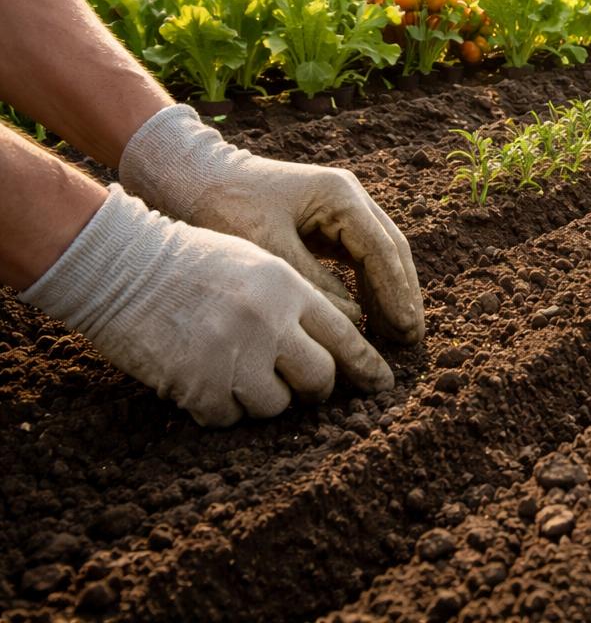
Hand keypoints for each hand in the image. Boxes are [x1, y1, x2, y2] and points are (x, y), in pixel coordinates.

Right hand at [19, 186, 393, 425]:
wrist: (121, 266)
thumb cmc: (190, 261)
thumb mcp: (256, 262)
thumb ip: (297, 300)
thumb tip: (337, 344)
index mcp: (288, 288)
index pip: (345, 335)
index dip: (366, 365)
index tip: (381, 383)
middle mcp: (269, 323)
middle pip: (321, 378)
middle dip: (317, 390)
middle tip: (307, 390)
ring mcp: (234, 356)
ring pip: (277, 405)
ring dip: (266, 399)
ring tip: (242, 376)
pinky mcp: (199, 386)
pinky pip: (230, 418)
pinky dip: (223, 409)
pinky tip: (207, 385)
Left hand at [120, 104, 423, 343]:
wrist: (189, 177)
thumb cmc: (222, 207)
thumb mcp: (268, 250)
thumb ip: (313, 285)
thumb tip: (353, 323)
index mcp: (340, 196)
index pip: (381, 250)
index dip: (396, 293)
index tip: (404, 330)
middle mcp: (349, 198)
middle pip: (391, 250)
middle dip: (402, 294)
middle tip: (411, 337)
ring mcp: (340, 208)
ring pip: (379, 255)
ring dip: (389, 292)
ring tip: (398, 333)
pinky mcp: (325, 222)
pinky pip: (358, 258)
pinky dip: (368, 286)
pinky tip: (369, 316)